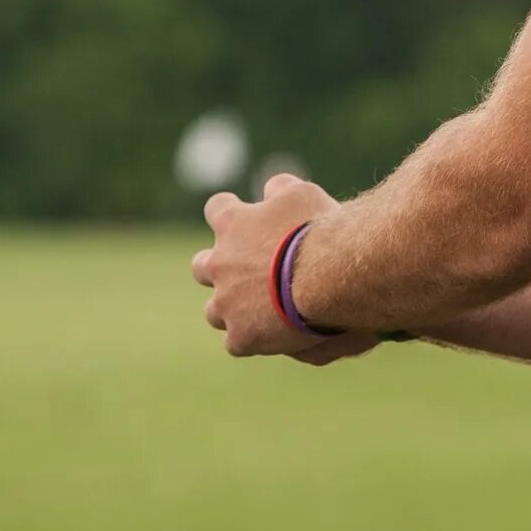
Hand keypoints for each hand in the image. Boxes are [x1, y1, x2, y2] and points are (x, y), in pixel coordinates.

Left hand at [194, 172, 354, 359]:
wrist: (329, 276)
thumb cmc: (317, 230)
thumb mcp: (301, 193)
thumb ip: (281, 189)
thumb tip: (272, 188)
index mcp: (231, 224)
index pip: (217, 209)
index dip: (228, 213)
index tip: (239, 216)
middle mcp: (219, 263)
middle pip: (201, 267)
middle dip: (217, 269)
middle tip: (242, 273)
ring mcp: (227, 303)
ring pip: (214, 312)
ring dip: (230, 310)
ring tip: (257, 313)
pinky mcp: (243, 336)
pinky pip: (236, 343)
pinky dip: (250, 339)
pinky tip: (269, 338)